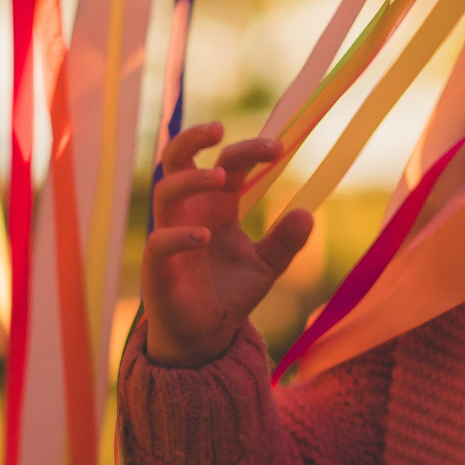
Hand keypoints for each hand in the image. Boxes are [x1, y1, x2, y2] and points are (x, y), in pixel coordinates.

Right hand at [139, 123, 312, 367]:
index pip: (227, 165)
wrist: (205, 336)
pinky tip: (203, 237)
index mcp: (216, 208)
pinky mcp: (158, 268)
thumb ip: (285, 242)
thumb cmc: (230, 293)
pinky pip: (158, 243)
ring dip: (191, 180)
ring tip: (221, 179)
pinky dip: (178, 236)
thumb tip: (307, 214)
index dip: (249, 150)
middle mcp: (189, 214)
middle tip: (219, 129)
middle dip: (193, 139)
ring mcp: (169, 236)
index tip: (279, 147)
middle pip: (177, 161)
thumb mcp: (266, 266)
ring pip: (164, 192)